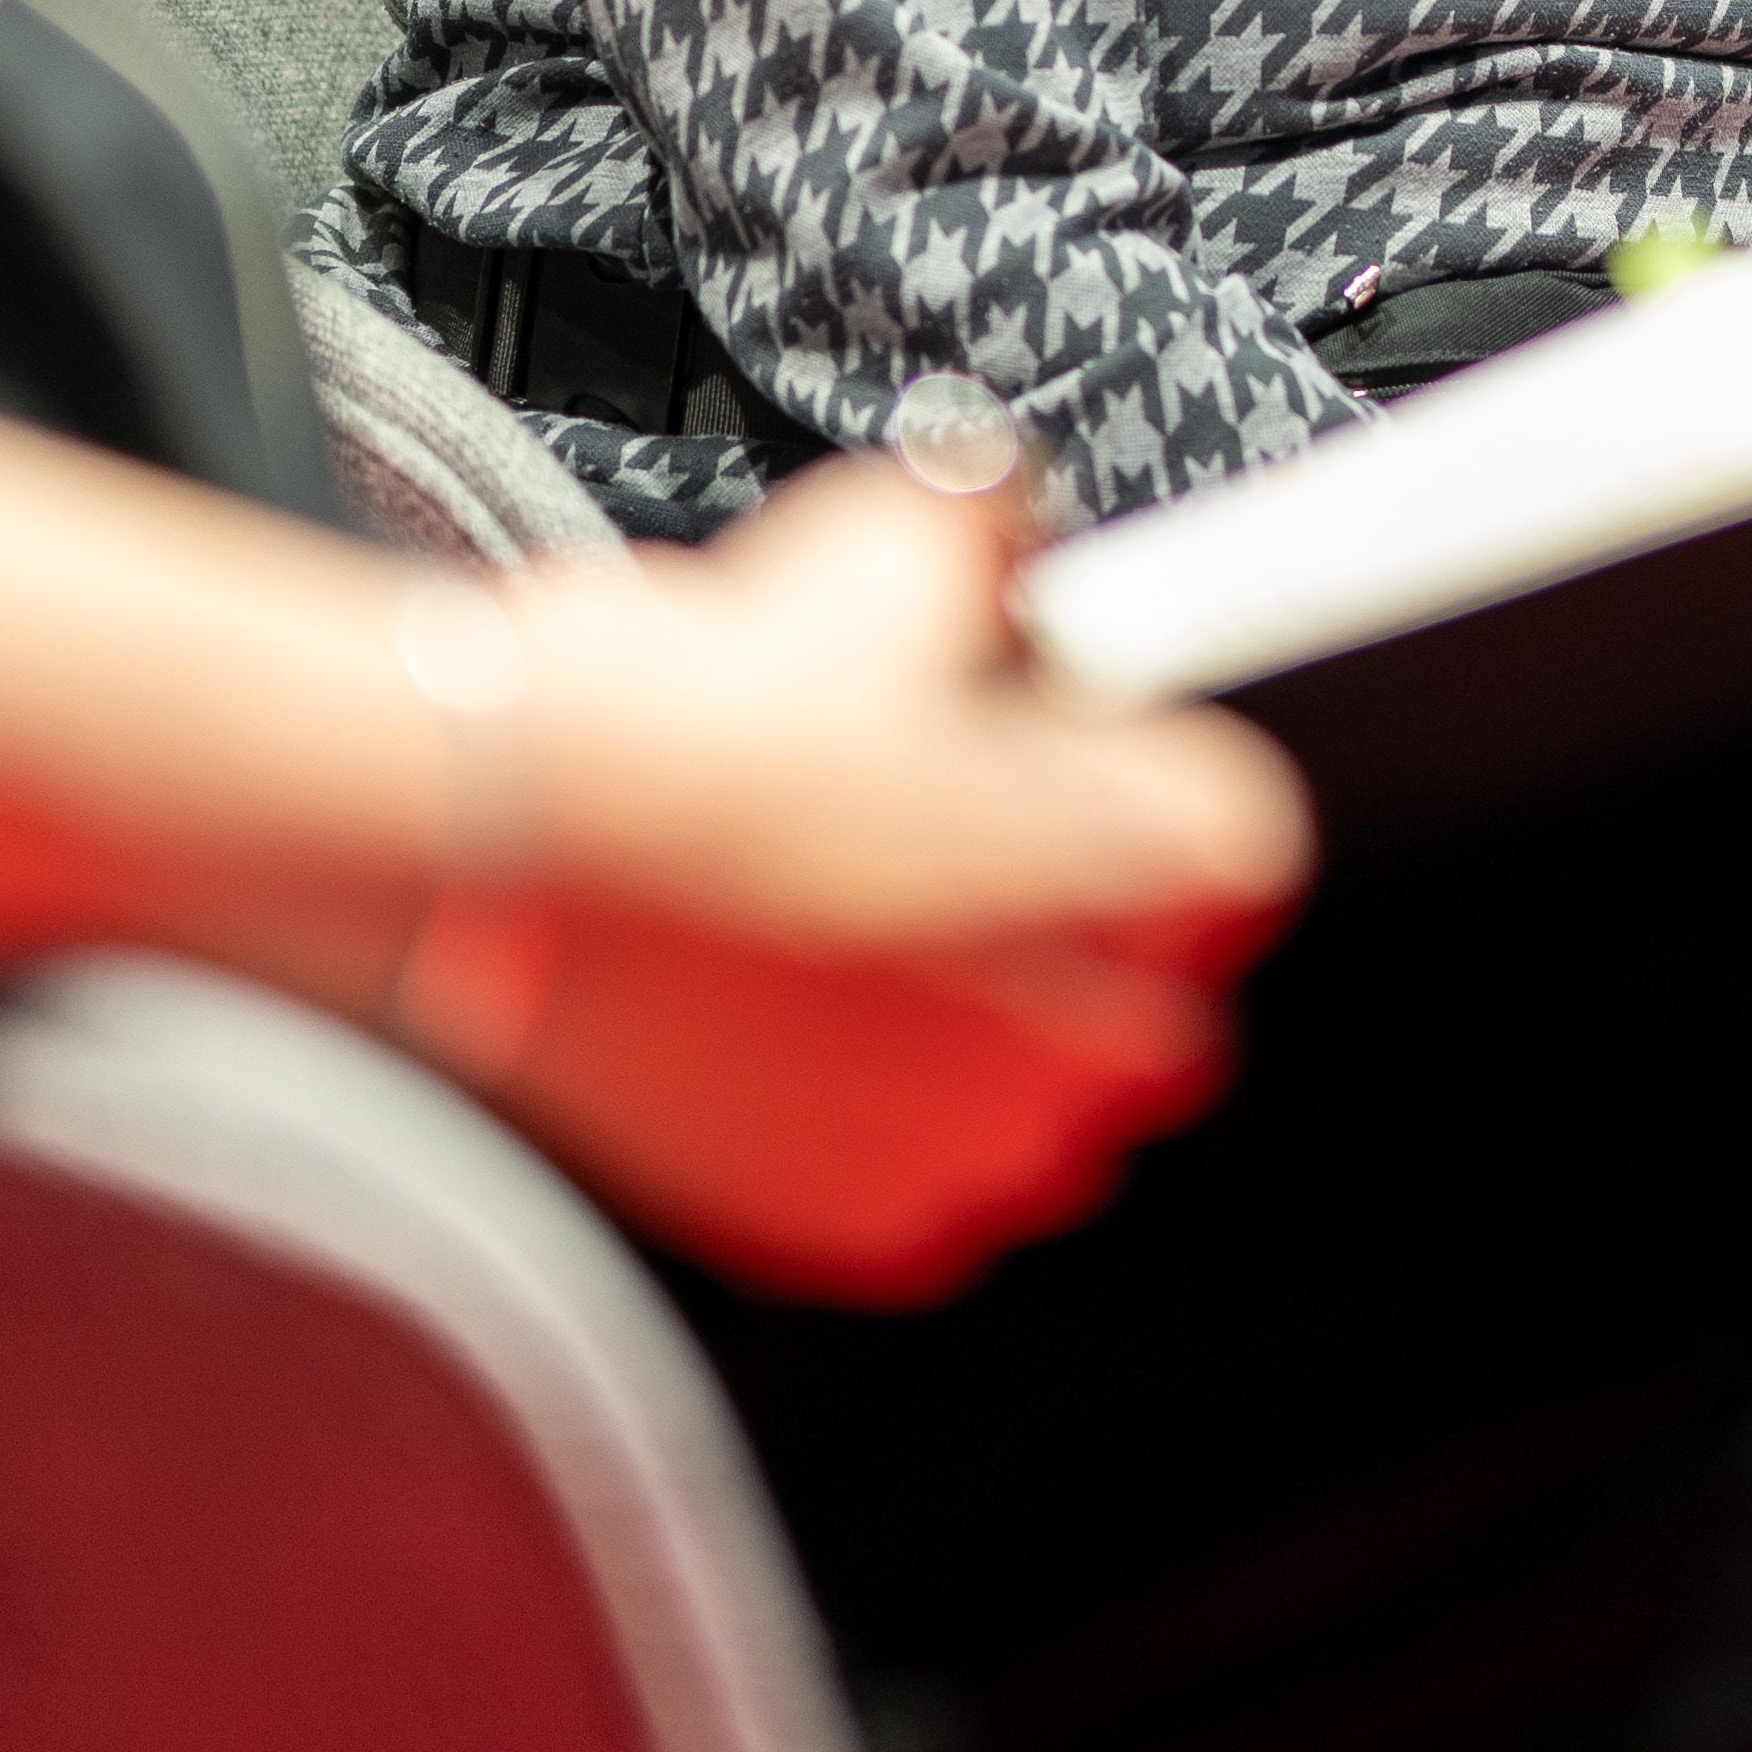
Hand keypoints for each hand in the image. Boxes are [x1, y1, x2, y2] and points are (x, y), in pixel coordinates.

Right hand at [487, 466, 1315, 1298]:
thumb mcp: (890, 541)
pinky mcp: (855, 1225)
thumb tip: (1004, 526)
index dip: (1140, 784)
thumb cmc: (698, 707)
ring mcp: (972, 1150)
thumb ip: (993, 541)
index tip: (1071, 760)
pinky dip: (877, 1113)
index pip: (1242, 844)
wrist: (508, 834)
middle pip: (1161, 990)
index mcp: (1150, 861)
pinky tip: (793, 1010)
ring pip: (1046, 1104)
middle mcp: (1094, 1035)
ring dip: (986, 1032)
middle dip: (1076, 922)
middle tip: (950, 844)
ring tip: (857, 928)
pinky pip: (924, 1178)